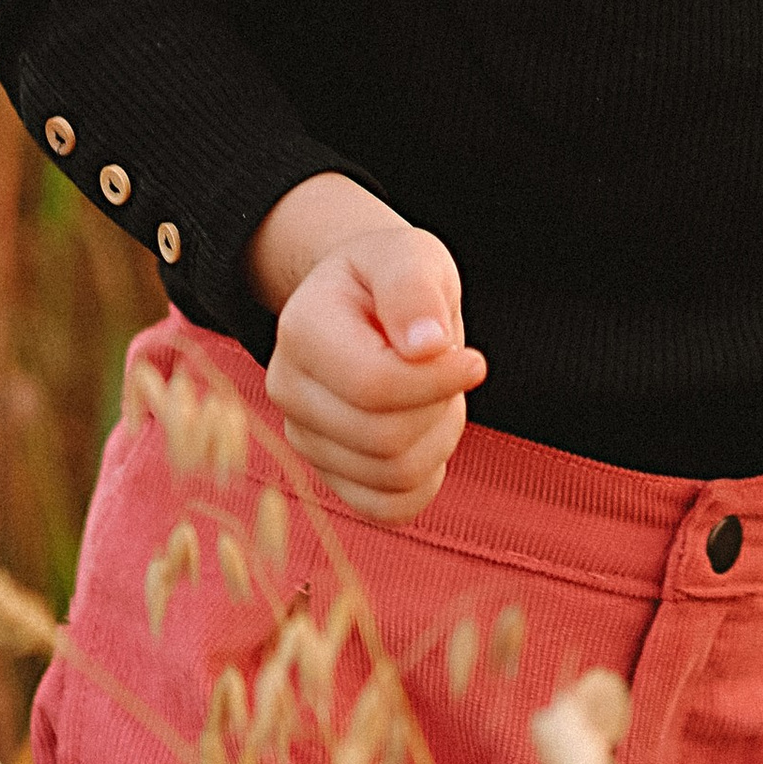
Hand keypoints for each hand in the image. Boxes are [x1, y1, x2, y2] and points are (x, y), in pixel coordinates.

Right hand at [250, 174, 484, 522]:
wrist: (364, 300)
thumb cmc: (391, 274)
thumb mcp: (410, 255)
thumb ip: (414, 289)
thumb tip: (427, 347)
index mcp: (301, 330)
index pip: (373, 386)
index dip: (437, 383)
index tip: (475, 362)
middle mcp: (287, 388)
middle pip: (386, 439)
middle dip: (441, 408)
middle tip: (451, 371)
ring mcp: (302, 436)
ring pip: (393, 476)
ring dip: (438, 438)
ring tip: (435, 393)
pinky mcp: (326, 473)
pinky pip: (387, 508)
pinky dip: (424, 480)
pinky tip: (426, 433)